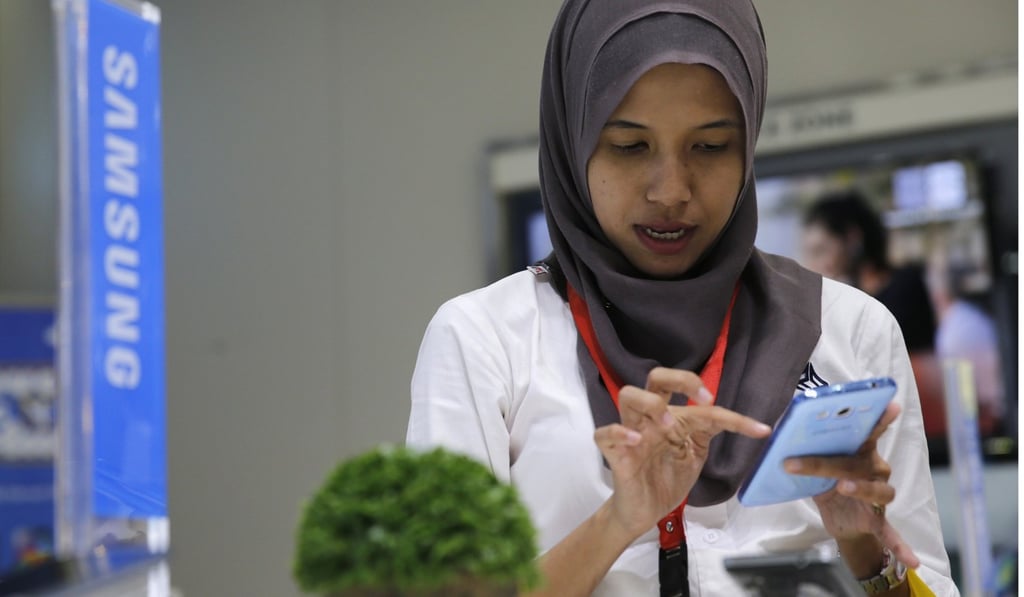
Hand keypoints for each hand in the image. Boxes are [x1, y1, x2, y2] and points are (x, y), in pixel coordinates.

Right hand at [593, 367, 770, 537]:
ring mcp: (632, 434)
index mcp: (671, 416)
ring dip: (651, 404)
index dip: (731, 414)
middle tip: (702, 400)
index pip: (698, 401)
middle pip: (655, 377)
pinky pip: (605, 434)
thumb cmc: (667, 478)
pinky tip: (636, 441)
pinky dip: (619, 432)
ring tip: (668, 425)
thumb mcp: (695, 453)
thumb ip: (708, 433)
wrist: (644, 512)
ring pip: (627, 395)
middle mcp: (651, 418)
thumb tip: (740, 420)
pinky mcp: (616, 455)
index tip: (758, 430)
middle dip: (680, 379)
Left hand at [784, 402, 920, 572]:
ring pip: (876, 490)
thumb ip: (802, 447)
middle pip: (854, 462)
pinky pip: (891, 533)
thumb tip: (776, 429)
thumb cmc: (826, 480)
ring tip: (842, 486)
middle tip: (793, 462)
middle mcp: (875, 468)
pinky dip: (901, 546)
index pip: (870, 430)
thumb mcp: (812, 464)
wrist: (838, 518)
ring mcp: (879, 493)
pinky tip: (913, 561)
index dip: (880, 417)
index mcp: (861, 450)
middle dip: (823, 461)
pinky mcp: (877, 519)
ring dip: (859, 488)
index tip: (890, 403)